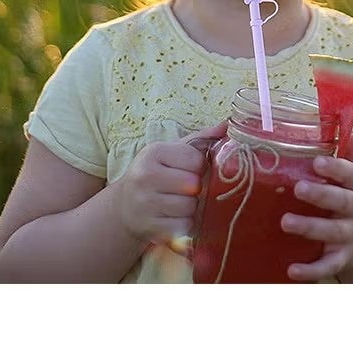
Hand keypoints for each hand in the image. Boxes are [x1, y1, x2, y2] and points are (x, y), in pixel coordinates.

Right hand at [115, 122, 227, 247]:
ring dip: (189, 208)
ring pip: (189, 207)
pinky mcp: (148, 227)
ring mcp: (145, 204)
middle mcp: (145, 176)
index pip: (195, 159)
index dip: (198, 167)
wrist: (125, 205)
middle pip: (193, 184)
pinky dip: (184, 224)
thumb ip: (201, 139)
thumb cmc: (156, 174)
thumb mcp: (172, 152)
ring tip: (177, 203)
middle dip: (194, 189)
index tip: (186, 170)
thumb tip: (227, 125)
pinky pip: (184, 227)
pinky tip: (172, 217)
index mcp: (153, 152)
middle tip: (183, 189)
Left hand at [280, 132, 352, 280]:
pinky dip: (311, 271)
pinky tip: (292, 271)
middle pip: (342, 202)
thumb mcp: (352, 181)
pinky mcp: (342, 259)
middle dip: (321, 195)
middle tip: (298, 188)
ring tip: (286, 223)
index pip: (350, 174)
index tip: (316, 162)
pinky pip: (328, 266)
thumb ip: (346, 158)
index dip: (335, 168)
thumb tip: (349, 130)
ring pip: (332, 232)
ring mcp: (350, 236)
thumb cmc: (349, 202)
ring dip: (310, 228)